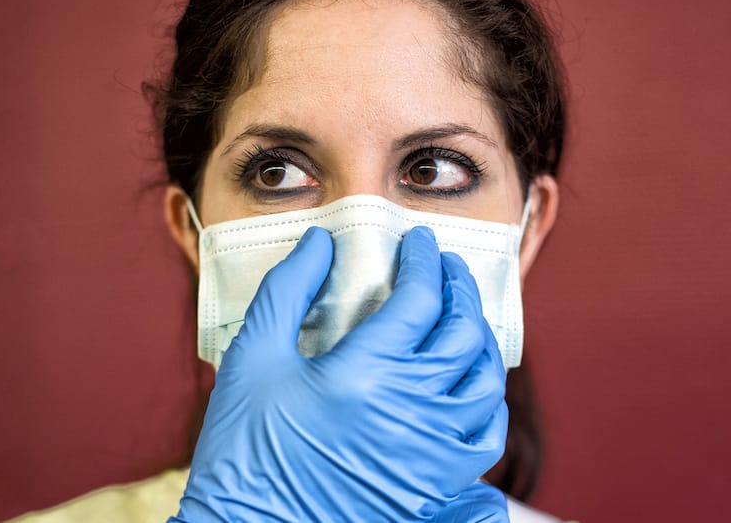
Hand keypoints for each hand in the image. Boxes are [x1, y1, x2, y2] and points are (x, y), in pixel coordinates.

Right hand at [172, 226, 507, 521]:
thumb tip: (321, 243)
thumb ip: (288, 290)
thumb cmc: (243, 451)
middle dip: (460, 289)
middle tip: (447, 267)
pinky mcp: (433, 488)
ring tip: (463, 317)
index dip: (425, 260)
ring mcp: (430, 456)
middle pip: (464, 334)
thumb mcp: (252, 359)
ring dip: (480, 339)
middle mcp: (411, 412)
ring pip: (485, 383)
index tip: (420, 241)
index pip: (420, 298)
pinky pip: (485, 439)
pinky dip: (487, 402)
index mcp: (366, 374)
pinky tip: (469, 385)